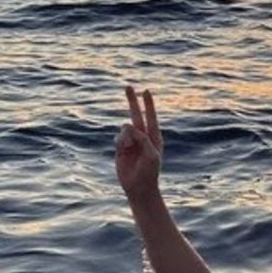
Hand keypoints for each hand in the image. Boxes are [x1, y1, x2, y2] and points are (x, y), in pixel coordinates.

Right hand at [116, 85, 163, 200]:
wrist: (139, 186)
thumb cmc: (150, 171)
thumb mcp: (151, 154)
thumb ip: (141, 138)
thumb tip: (127, 125)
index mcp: (154, 136)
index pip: (150, 116)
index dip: (148, 103)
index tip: (146, 91)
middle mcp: (142, 136)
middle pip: (135, 114)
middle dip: (132, 100)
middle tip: (127, 86)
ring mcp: (131, 141)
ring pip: (124, 129)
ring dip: (126, 138)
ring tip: (130, 151)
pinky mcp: (120, 147)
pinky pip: (118, 138)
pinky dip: (120, 144)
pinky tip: (123, 153)